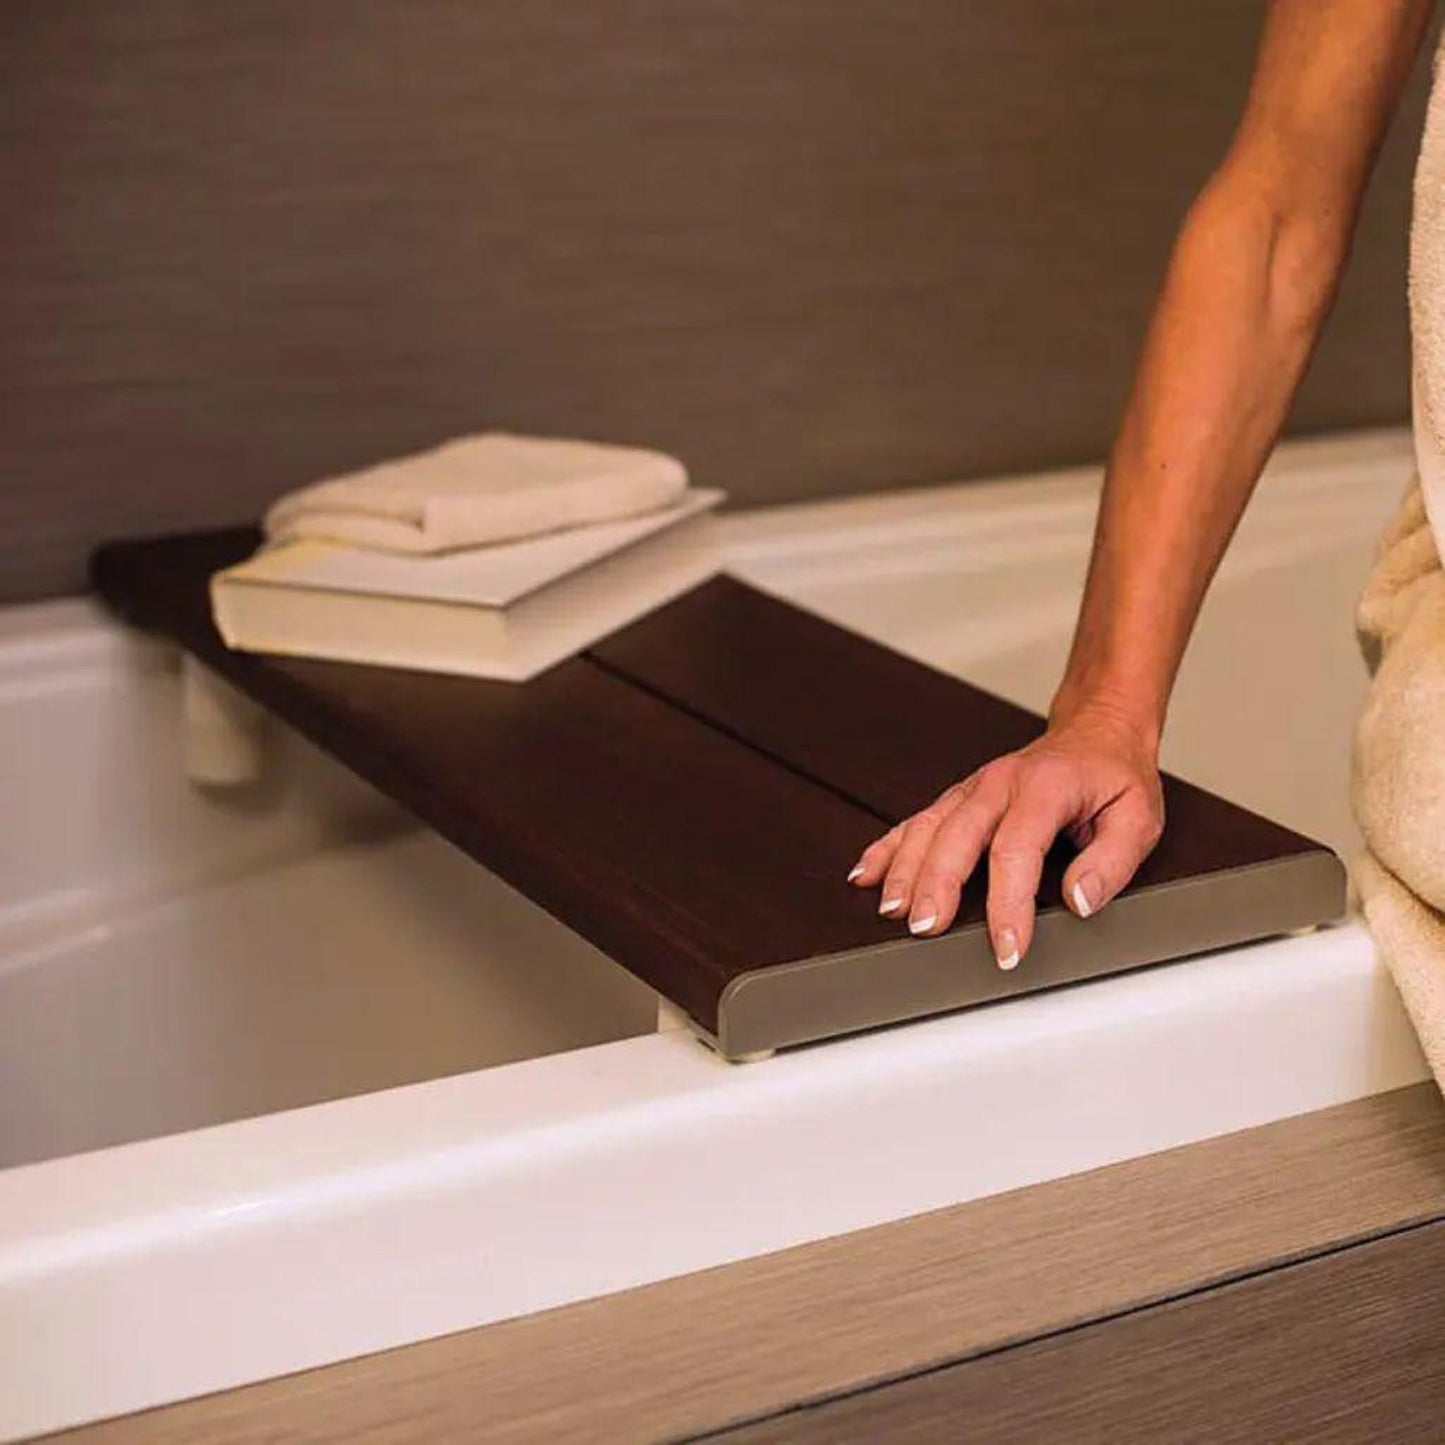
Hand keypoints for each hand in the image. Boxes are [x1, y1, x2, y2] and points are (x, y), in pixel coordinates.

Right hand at [846, 699, 1164, 968]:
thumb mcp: (1138, 817)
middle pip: (956, 836)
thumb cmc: (1114, 776)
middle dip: (936, 885)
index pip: (1017, 849)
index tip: (1007, 947)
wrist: (1096, 730)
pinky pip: (916, 820)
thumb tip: (1080, 900)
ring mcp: (973, 788)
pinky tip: (866, 873)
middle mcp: (1000, 784)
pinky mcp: (959, 797)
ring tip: (890, 909)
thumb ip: (1112, 861)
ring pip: (928, 827)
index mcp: (1044, 788)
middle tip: (925, 930)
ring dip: (904, 869)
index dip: (1008, 903)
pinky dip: (888, 847)